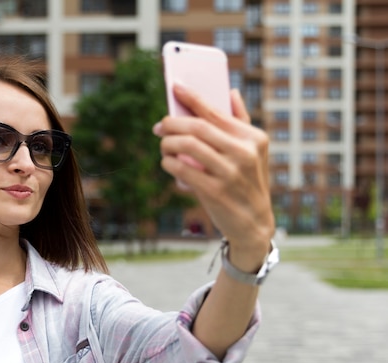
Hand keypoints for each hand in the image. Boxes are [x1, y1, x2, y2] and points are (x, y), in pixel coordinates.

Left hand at [153, 83, 274, 263]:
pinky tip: (167, 162)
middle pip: (198, 127)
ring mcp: (230, 173)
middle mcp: (244, 153)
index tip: (174, 86)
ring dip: (168, 143)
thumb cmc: (248, 181)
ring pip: (188, 145)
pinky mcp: (215, 191)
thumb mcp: (254, 152)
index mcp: (253, 138)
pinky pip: (182, 169)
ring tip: (163, 145)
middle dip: (173, 123)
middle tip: (160, 126)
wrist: (254, 223)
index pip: (216, 111)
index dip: (192, 97)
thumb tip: (231, 92)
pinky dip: (169, 163)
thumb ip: (241, 122)